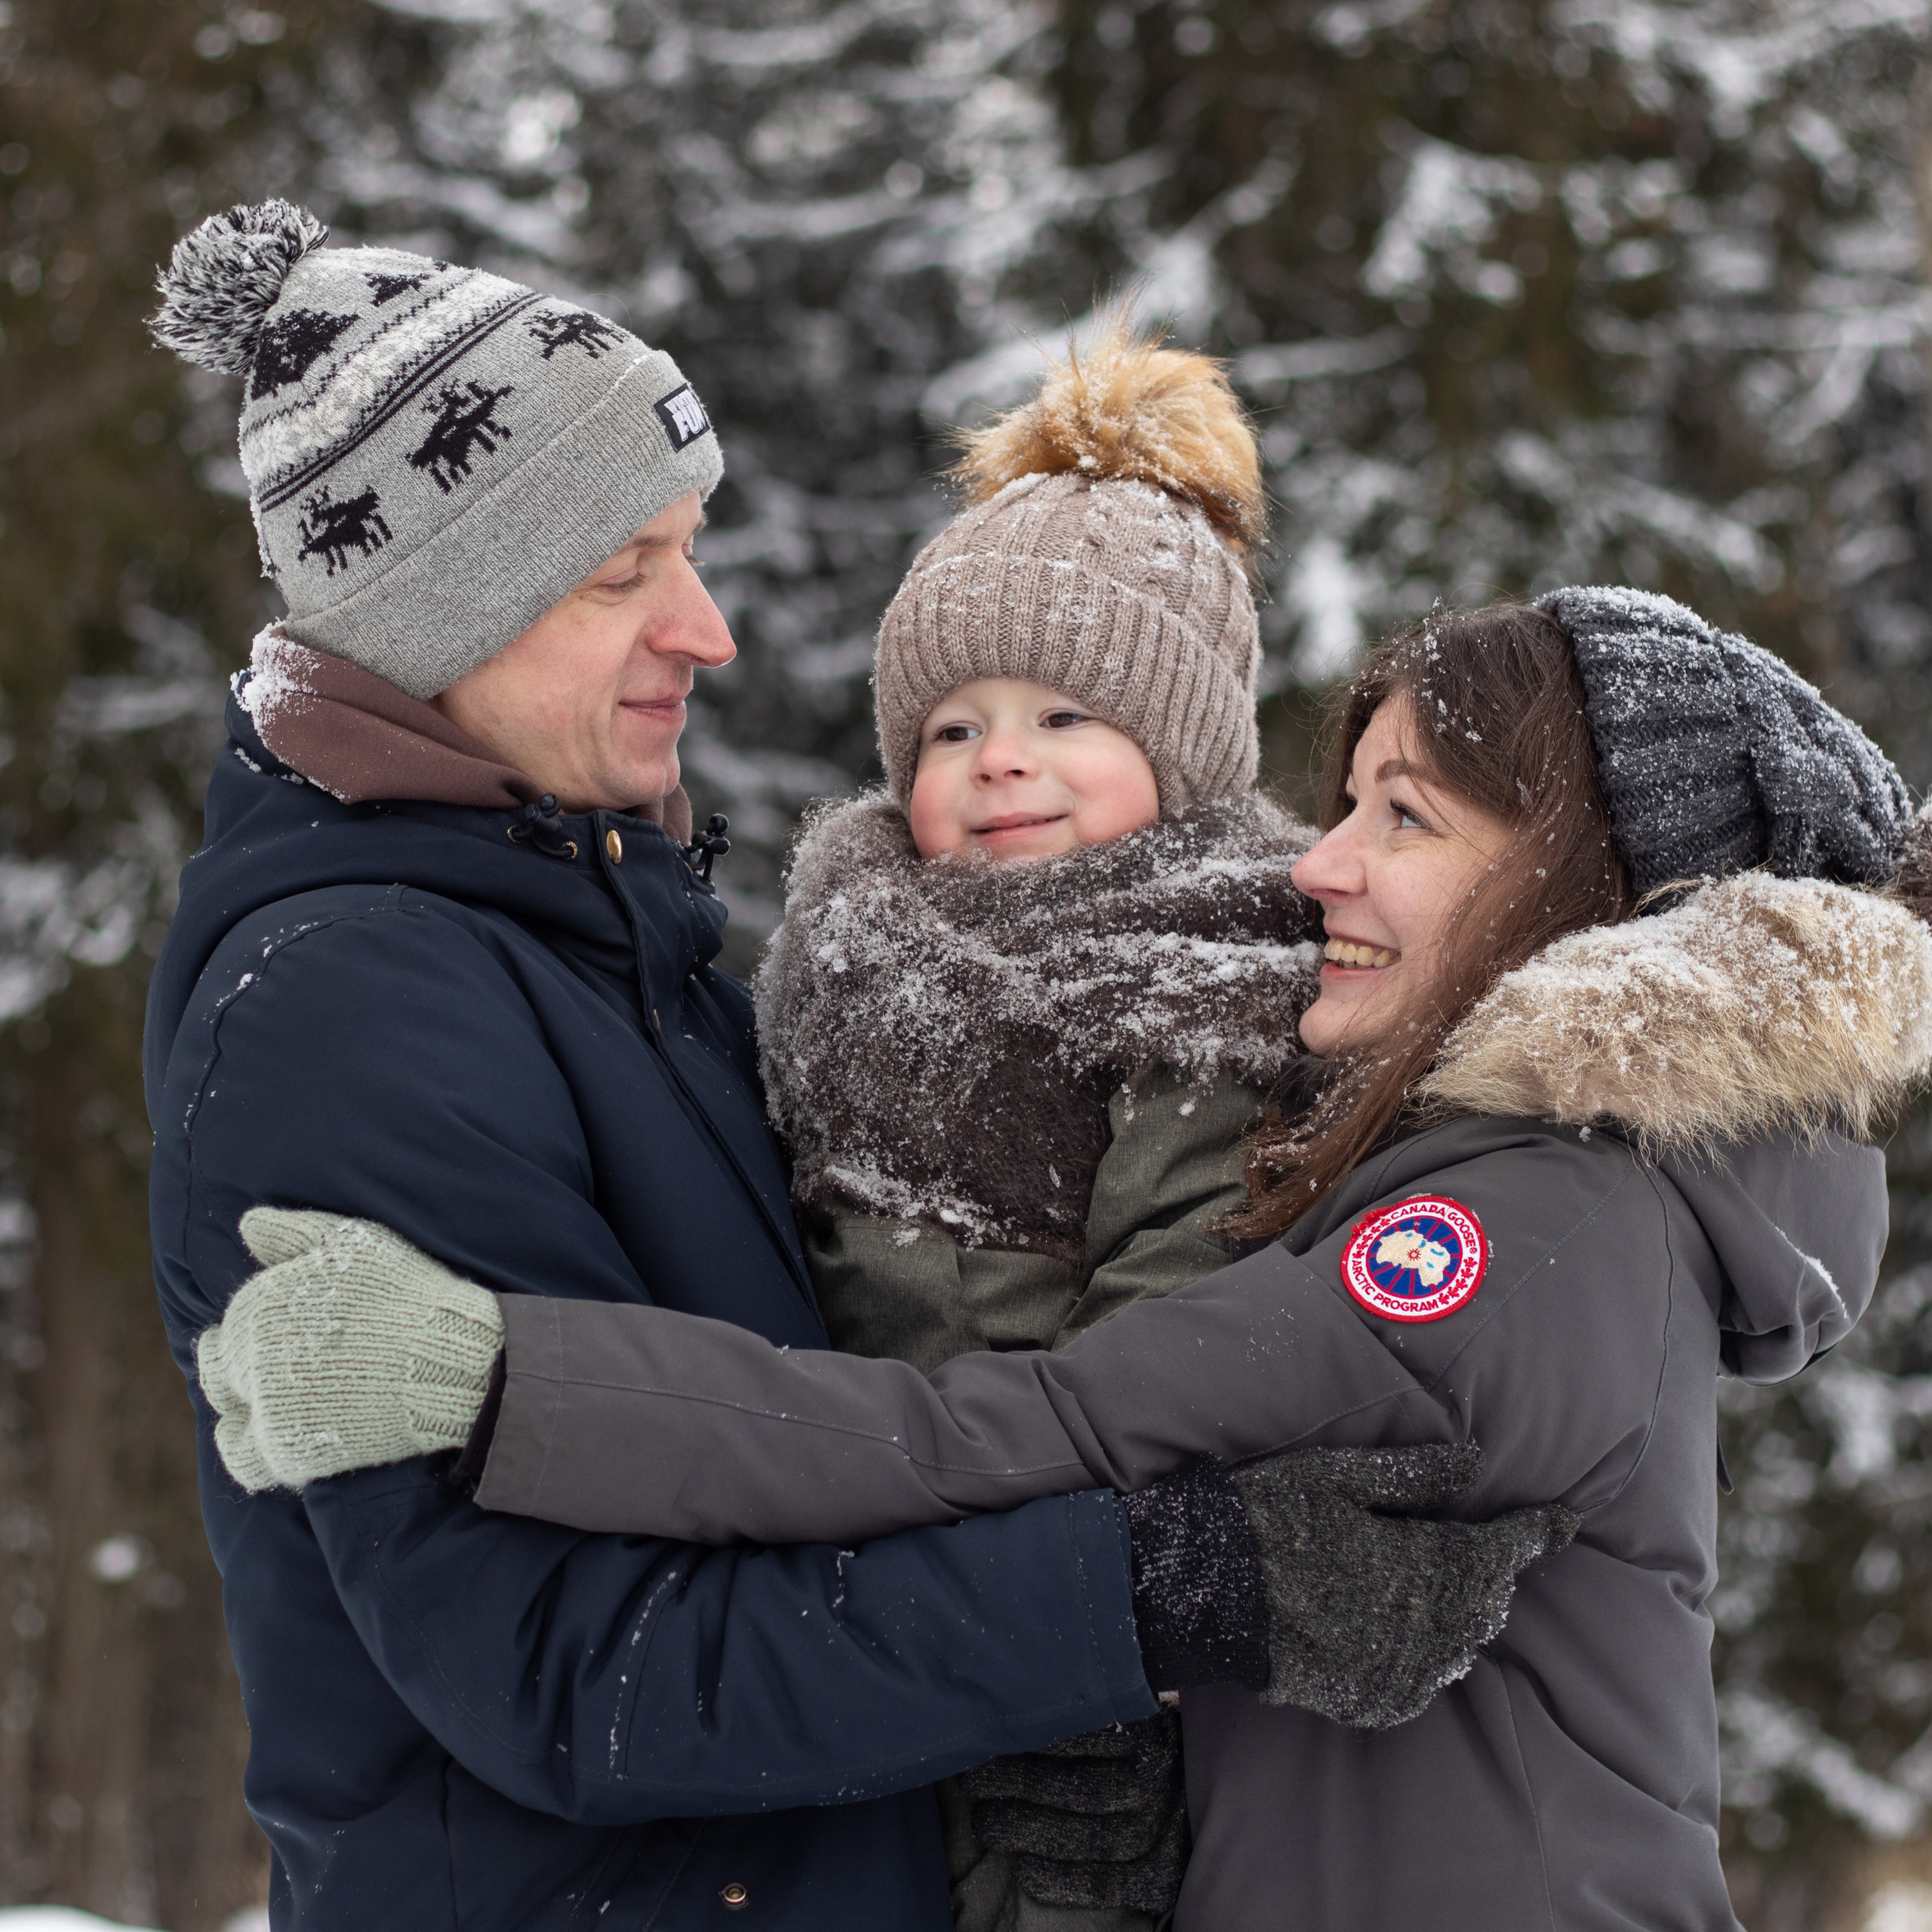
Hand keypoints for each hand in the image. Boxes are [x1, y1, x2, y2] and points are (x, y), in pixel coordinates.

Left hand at [196, 1208, 504, 1492]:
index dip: (244, 1330)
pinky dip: (244, 1448)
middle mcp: (250, 1356)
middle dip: (234, 1364)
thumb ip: (293, 1231)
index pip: (231, 1323)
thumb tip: (247, 1223)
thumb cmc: (405, 1293)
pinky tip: (264, 1435)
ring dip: (236, 1405)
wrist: (444, 1359)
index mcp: (260, 1306)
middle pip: (219, 1367)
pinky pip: (241, 1458)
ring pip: (225, 1411)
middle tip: (271, 1366)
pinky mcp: (286, 1450)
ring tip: (265, 1400)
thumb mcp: (352, 1242)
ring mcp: (266, 1407)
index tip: (266, 1334)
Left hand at [961, 1709, 1187, 1913]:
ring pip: (1087, 1836)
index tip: (991, 1733)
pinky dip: (1065, 1880)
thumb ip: (1099, 1708)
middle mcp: (1157, 1787)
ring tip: (985, 1823)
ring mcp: (1159, 1834)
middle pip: (1080, 1787)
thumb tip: (1032, 1687)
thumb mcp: (1140, 1712)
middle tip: (974, 1780)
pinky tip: (1025, 1871)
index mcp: (1152, 1738)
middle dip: (1020, 1784)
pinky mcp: (1158, 1876)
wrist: (1222, 1796)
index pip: (1088, 1737)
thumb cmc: (1160, 1745)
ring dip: (1030, 1831)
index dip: (1037, 1739)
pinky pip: (1107, 1884)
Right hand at [1123, 1443, 1576, 1729]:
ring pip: (1461, 1643)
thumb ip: (1413, 1473)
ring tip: (1446, 1581)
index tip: (1564, 1519)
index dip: (1538, 1531)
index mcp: (1424, 1566)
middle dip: (1492, 1568)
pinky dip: (1427, 1651)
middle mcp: (1426, 1629)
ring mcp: (1401, 1673)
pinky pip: (1425, 1679)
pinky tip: (1405, 1626)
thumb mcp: (1335, 1475)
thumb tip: (1477, 1461)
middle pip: (1488, 1599)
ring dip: (1462, 1610)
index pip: (1503, 1550)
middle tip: (1486, 1541)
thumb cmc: (1266, 1518)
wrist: (1202, 1594)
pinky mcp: (1373, 1703)